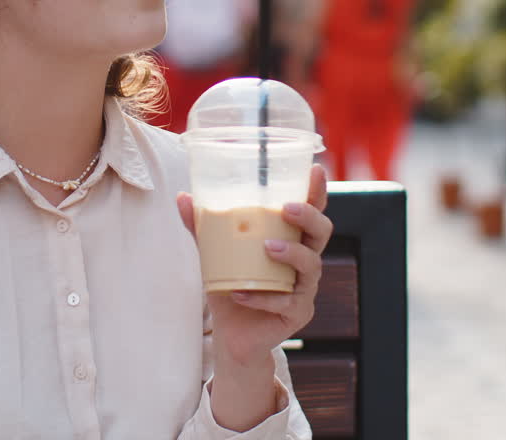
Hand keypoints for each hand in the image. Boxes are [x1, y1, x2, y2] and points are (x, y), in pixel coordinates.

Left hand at [175, 164, 332, 364]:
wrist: (231, 334)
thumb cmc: (231, 286)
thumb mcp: (215, 255)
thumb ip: (203, 228)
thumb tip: (183, 197)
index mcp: (290, 239)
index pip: (312, 211)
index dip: (317, 191)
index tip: (315, 170)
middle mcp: (304, 261)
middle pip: (322, 232)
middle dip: (309, 216)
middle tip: (286, 208)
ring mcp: (304, 289)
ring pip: (311, 265)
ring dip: (291, 253)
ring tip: (266, 247)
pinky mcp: (297, 314)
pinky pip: (287, 302)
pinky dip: (262, 297)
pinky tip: (240, 294)